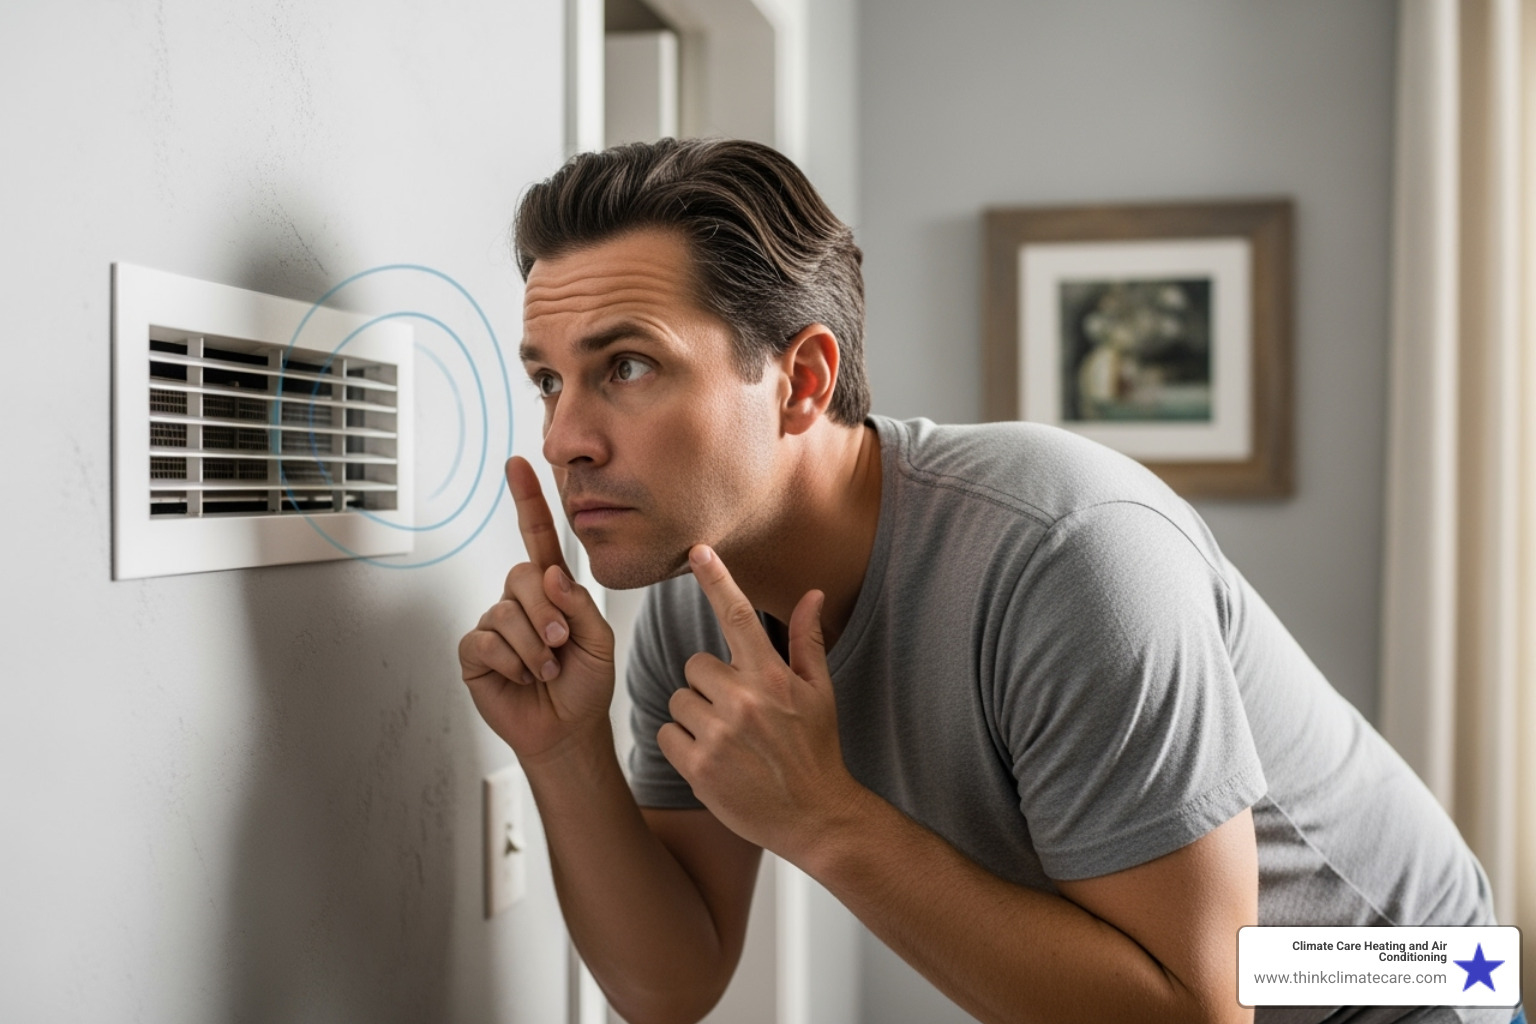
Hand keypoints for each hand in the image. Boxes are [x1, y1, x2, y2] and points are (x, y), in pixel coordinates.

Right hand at [459, 456, 615, 764]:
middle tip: (562, 645)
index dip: (528, 501)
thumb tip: (550, 574)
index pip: (538, 537)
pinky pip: (486, 640)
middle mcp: (520, 599)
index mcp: (552, 588)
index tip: (518, 463)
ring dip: (535, 648)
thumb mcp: (600, 641)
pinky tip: (524, 677)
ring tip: (547, 669)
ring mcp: (495, 623)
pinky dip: (513, 662)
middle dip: (548, 614)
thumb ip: (580, 606)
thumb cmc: (586, 682)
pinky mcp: (475, 650)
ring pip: (507, 613)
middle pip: (523, 576)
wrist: (568, 728)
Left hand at [657, 545, 863, 859]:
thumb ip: (808, 641)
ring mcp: (718, 735)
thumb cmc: (817, 751)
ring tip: (728, 740)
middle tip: (736, 711)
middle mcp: (743, 701)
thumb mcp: (820, 693)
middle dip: (709, 683)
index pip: (737, 616)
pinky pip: (666, 733)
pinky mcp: (698, 767)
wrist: (816, 817)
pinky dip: (682, 745)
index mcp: (772, 677)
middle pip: (694, 664)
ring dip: (695, 715)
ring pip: (679, 700)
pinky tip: (713, 759)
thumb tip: (812, 594)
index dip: (716, 579)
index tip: (697, 551)